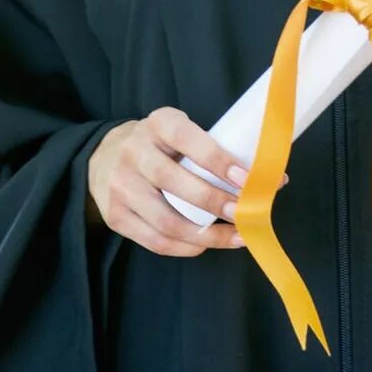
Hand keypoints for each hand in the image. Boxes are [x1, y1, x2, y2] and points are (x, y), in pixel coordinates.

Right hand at [86, 107, 259, 256]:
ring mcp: (121, 186)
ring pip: (166, 220)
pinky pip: (155, 240)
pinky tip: (207, 244)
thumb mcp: (180, 130)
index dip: (218, 160)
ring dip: (207, 234)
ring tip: (236, 236)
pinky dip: (186, 247)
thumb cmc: (161, 145)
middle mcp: (134, 153)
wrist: (105, 156)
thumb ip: (213, 147)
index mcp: (158, 124)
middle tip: (247, 212)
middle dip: (216, 202)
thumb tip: (266, 174)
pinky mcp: (116, 216)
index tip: (247, 179)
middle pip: (176, 183)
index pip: (188, 139)